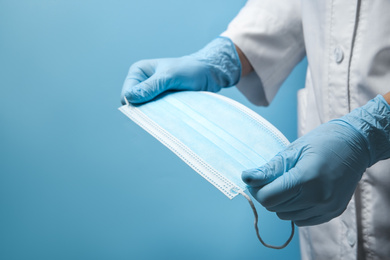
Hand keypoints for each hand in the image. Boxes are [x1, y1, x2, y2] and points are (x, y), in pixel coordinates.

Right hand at [120, 37, 240, 103]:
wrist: (209, 74)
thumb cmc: (190, 70)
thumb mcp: (170, 76)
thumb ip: (151, 86)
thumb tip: (129, 97)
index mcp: (139, 72)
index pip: (127, 94)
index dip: (135, 102)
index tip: (151, 106)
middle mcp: (142, 83)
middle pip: (136, 104)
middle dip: (146, 109)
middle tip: (163, 108)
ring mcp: (152, 94)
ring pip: (147, 110)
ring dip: (156, 113)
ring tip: (170, 108)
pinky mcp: (162, 103)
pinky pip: (157, 113)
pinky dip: (163, 115)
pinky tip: (173, 113)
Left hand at [242, 95, 389, 225]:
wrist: (355, 144)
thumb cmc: (322, 142)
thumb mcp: (291, 151)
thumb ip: (268, 169)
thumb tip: (246, 178)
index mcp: (307, 178)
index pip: (268, 198)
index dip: (257, 190)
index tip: (257, 181)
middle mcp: (318, 197)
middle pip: (276, 208)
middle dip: (268, 195)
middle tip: (273, 179)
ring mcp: (327, 207)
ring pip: (287, 216)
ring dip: (282, 203)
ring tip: (290, 184)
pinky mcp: (332, 213)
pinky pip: (302, 220)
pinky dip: (295, 210)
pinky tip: (301, 193)